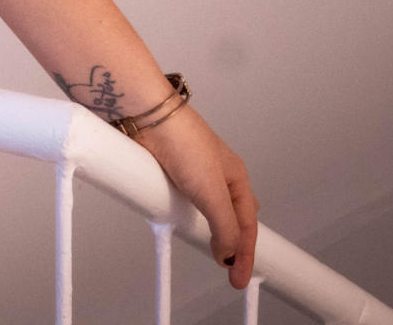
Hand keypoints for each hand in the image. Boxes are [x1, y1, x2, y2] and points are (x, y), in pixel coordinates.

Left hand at [135, 104, 258, 290]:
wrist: (145, 114)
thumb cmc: (183, 142)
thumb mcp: (211, 192)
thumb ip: (224, 227)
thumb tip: (229, 255)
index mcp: (236, 177)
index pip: (248, 224)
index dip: (246, 253)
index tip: (238, 278)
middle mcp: (217, 174)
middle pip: (233, 215)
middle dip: (235, 242)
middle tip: (231, 267)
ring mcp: (192, 172)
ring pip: (207, 208)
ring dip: (210, 229)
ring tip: (210, 252)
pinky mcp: (169, 170)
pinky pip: (182, 200)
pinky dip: (185, 216)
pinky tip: (179, 224)